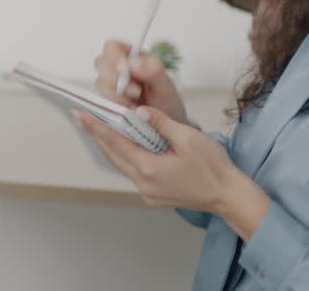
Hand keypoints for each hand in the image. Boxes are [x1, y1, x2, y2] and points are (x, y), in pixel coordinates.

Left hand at [76, 106, 270, 240]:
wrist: (228, 196)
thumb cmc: (213, 168)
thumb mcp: (189, 138)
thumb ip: (161, 123)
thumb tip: (141, 112)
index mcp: (149, 168)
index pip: (114, 142)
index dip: (95, 126)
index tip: (79, 114)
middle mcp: (143, 183)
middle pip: (113, 154)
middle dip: (97, 134)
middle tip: (82, 116)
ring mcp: (147, 192)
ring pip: (122, 164)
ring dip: (111, 146)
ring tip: (99, 127)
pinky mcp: (154, 195)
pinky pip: (133, 172)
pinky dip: (126, 156)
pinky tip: (125, 145)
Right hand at [93, 39, 188, 124]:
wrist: (165, 129)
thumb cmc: (166, 104)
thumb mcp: (165, 86)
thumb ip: (152, 71)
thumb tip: (133, 63)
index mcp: (131, 57)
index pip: (112, 46)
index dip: (114, 57)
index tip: (125, 72)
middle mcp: (117, 69)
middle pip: (100, 63)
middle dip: (115, 79)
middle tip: (135, 93)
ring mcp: (110, 85)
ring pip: (99, 83)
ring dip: (116, 95)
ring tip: (135, 105)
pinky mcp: (106, 101)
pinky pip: (101, 100)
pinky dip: (114, 106)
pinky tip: (129, 111)